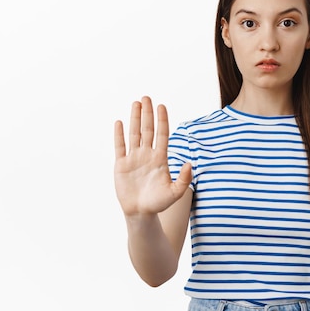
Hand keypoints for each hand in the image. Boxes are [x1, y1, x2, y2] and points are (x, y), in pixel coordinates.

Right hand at [114, 96, 191, 215]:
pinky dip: (119, 135)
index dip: (162, 120)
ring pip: (135, 134)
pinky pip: (120, 147)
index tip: (162, 106)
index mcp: (161, 158)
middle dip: (148, 114)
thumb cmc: (159, 203)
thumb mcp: (176, 193)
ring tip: (136, 103)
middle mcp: (147, 155)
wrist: (141, 213)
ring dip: (135, 119)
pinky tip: (119, 122)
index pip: (162, 135)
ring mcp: (134, 158)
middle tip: (147, 97)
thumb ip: (184, 179)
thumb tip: (190, 164)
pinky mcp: (121, 165)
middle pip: (148, 130)